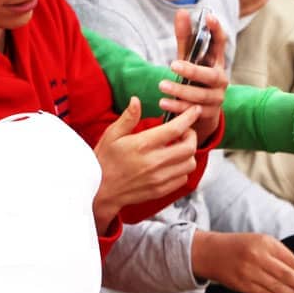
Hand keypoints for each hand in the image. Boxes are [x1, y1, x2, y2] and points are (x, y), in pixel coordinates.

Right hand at [92, 100, 201, 220]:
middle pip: (189, 147)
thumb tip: (136, 100)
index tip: (194, 110)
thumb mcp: (111, 135)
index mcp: (142, 145)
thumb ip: (127, 118)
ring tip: (178, 148)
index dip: (189, 117)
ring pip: (189, 164)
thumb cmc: (104, 161)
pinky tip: (173, 163)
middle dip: (192, 135)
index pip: (175, 129)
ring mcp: (158, 178)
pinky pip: (183, 178)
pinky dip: (183, 168)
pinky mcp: (160, 190)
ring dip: (188, 153)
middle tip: (185, 131)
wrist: (100, 191)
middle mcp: (154, 162)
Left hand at [163, 11, 227, 139]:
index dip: (217, 30)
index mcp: (216, 62)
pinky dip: (178, 107)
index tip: (209, 17)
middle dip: (192, 70)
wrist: (199, 115)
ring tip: (162, 85)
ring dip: (180, 91)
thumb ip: (185, 38)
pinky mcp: (210, 114)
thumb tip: (181, 11)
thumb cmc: (193, 81)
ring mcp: (217, 98)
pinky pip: (193, 111)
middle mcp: (220, 79)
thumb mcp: (187, 59)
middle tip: (173, 65)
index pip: (220, 44)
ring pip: (200, 95)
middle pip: (210, 75)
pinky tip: (164, 103)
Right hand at [191, 229, 293, 292]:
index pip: (291, 260)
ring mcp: (248, 272)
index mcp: (266, 243)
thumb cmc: (241, 246)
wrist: (211, 253)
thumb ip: (280, 254)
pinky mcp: (242, 285)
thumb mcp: (261, 242)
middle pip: (286, 276)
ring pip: (276, 287)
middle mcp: (257, 257)